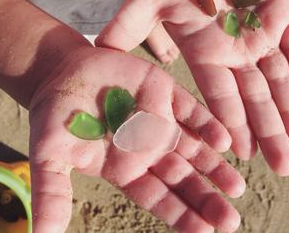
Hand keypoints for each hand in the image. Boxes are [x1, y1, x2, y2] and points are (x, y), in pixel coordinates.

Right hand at [29, 46, 243, 232]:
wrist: (62, 72)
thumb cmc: (56, 115)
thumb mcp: (51, 155)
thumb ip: (53, 193)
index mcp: (126, 169)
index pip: (159, 198)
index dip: (181, 214)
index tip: (205, 232)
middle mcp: (148, 149)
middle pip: (183, 179)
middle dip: (206, 199)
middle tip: (231, 221)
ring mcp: (160, 122)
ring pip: (194, 150)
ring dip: (215, 167)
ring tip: (237, 188)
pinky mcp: (165, 94)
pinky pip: (192, 112)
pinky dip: (207, 125)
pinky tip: (224, 141)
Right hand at [96, 0, 288, 174]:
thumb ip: (128, 28)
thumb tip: (96, 54)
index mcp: (205, 53)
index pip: (220, 97)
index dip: (231, 124)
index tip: (242, 154)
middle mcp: (235, 51)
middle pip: (255, 98)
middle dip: (269, 132)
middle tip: (283, 168)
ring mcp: (261, 33)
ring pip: (280, 78)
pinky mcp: (283, 12)